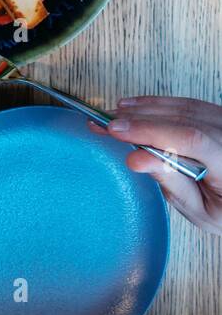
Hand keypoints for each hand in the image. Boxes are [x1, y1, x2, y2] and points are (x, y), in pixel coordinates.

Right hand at [94, 97, 221, 234]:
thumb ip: (170, 180)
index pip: (191, 140)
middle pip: (183, 119)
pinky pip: (187, 104)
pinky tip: (134, 107)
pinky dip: (157, 104)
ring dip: (143, 111)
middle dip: (139, 121)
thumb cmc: (221, 210)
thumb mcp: (197, 208)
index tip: (116, 131)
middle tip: (104, 124)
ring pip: (182, 108)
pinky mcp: (217, 116)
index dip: (150, 131)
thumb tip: (135, 159)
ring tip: (113, 117)